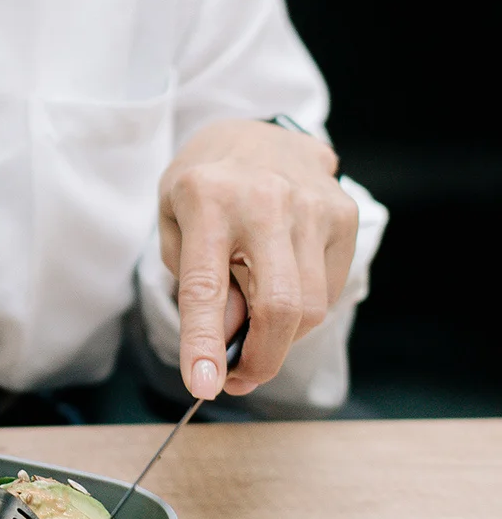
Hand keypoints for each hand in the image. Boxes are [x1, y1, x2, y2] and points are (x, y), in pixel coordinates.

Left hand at [159, 119, 357, 397]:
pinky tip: (278, 294)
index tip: (203, 386)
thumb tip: (229, 337)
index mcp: (208, 201)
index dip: (204, 344)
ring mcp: (314, 206)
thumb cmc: (203, 188)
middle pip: (279, 307)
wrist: (252, 131)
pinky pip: (329, 290)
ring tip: (253, 336)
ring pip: (310, 307)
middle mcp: (267, 200)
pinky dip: (302, 312)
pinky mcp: (344, 215)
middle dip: (259, 361)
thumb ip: (195, 281)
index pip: (206, 287)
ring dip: (280, 341)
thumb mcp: (174, 225)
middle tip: (236, 380)